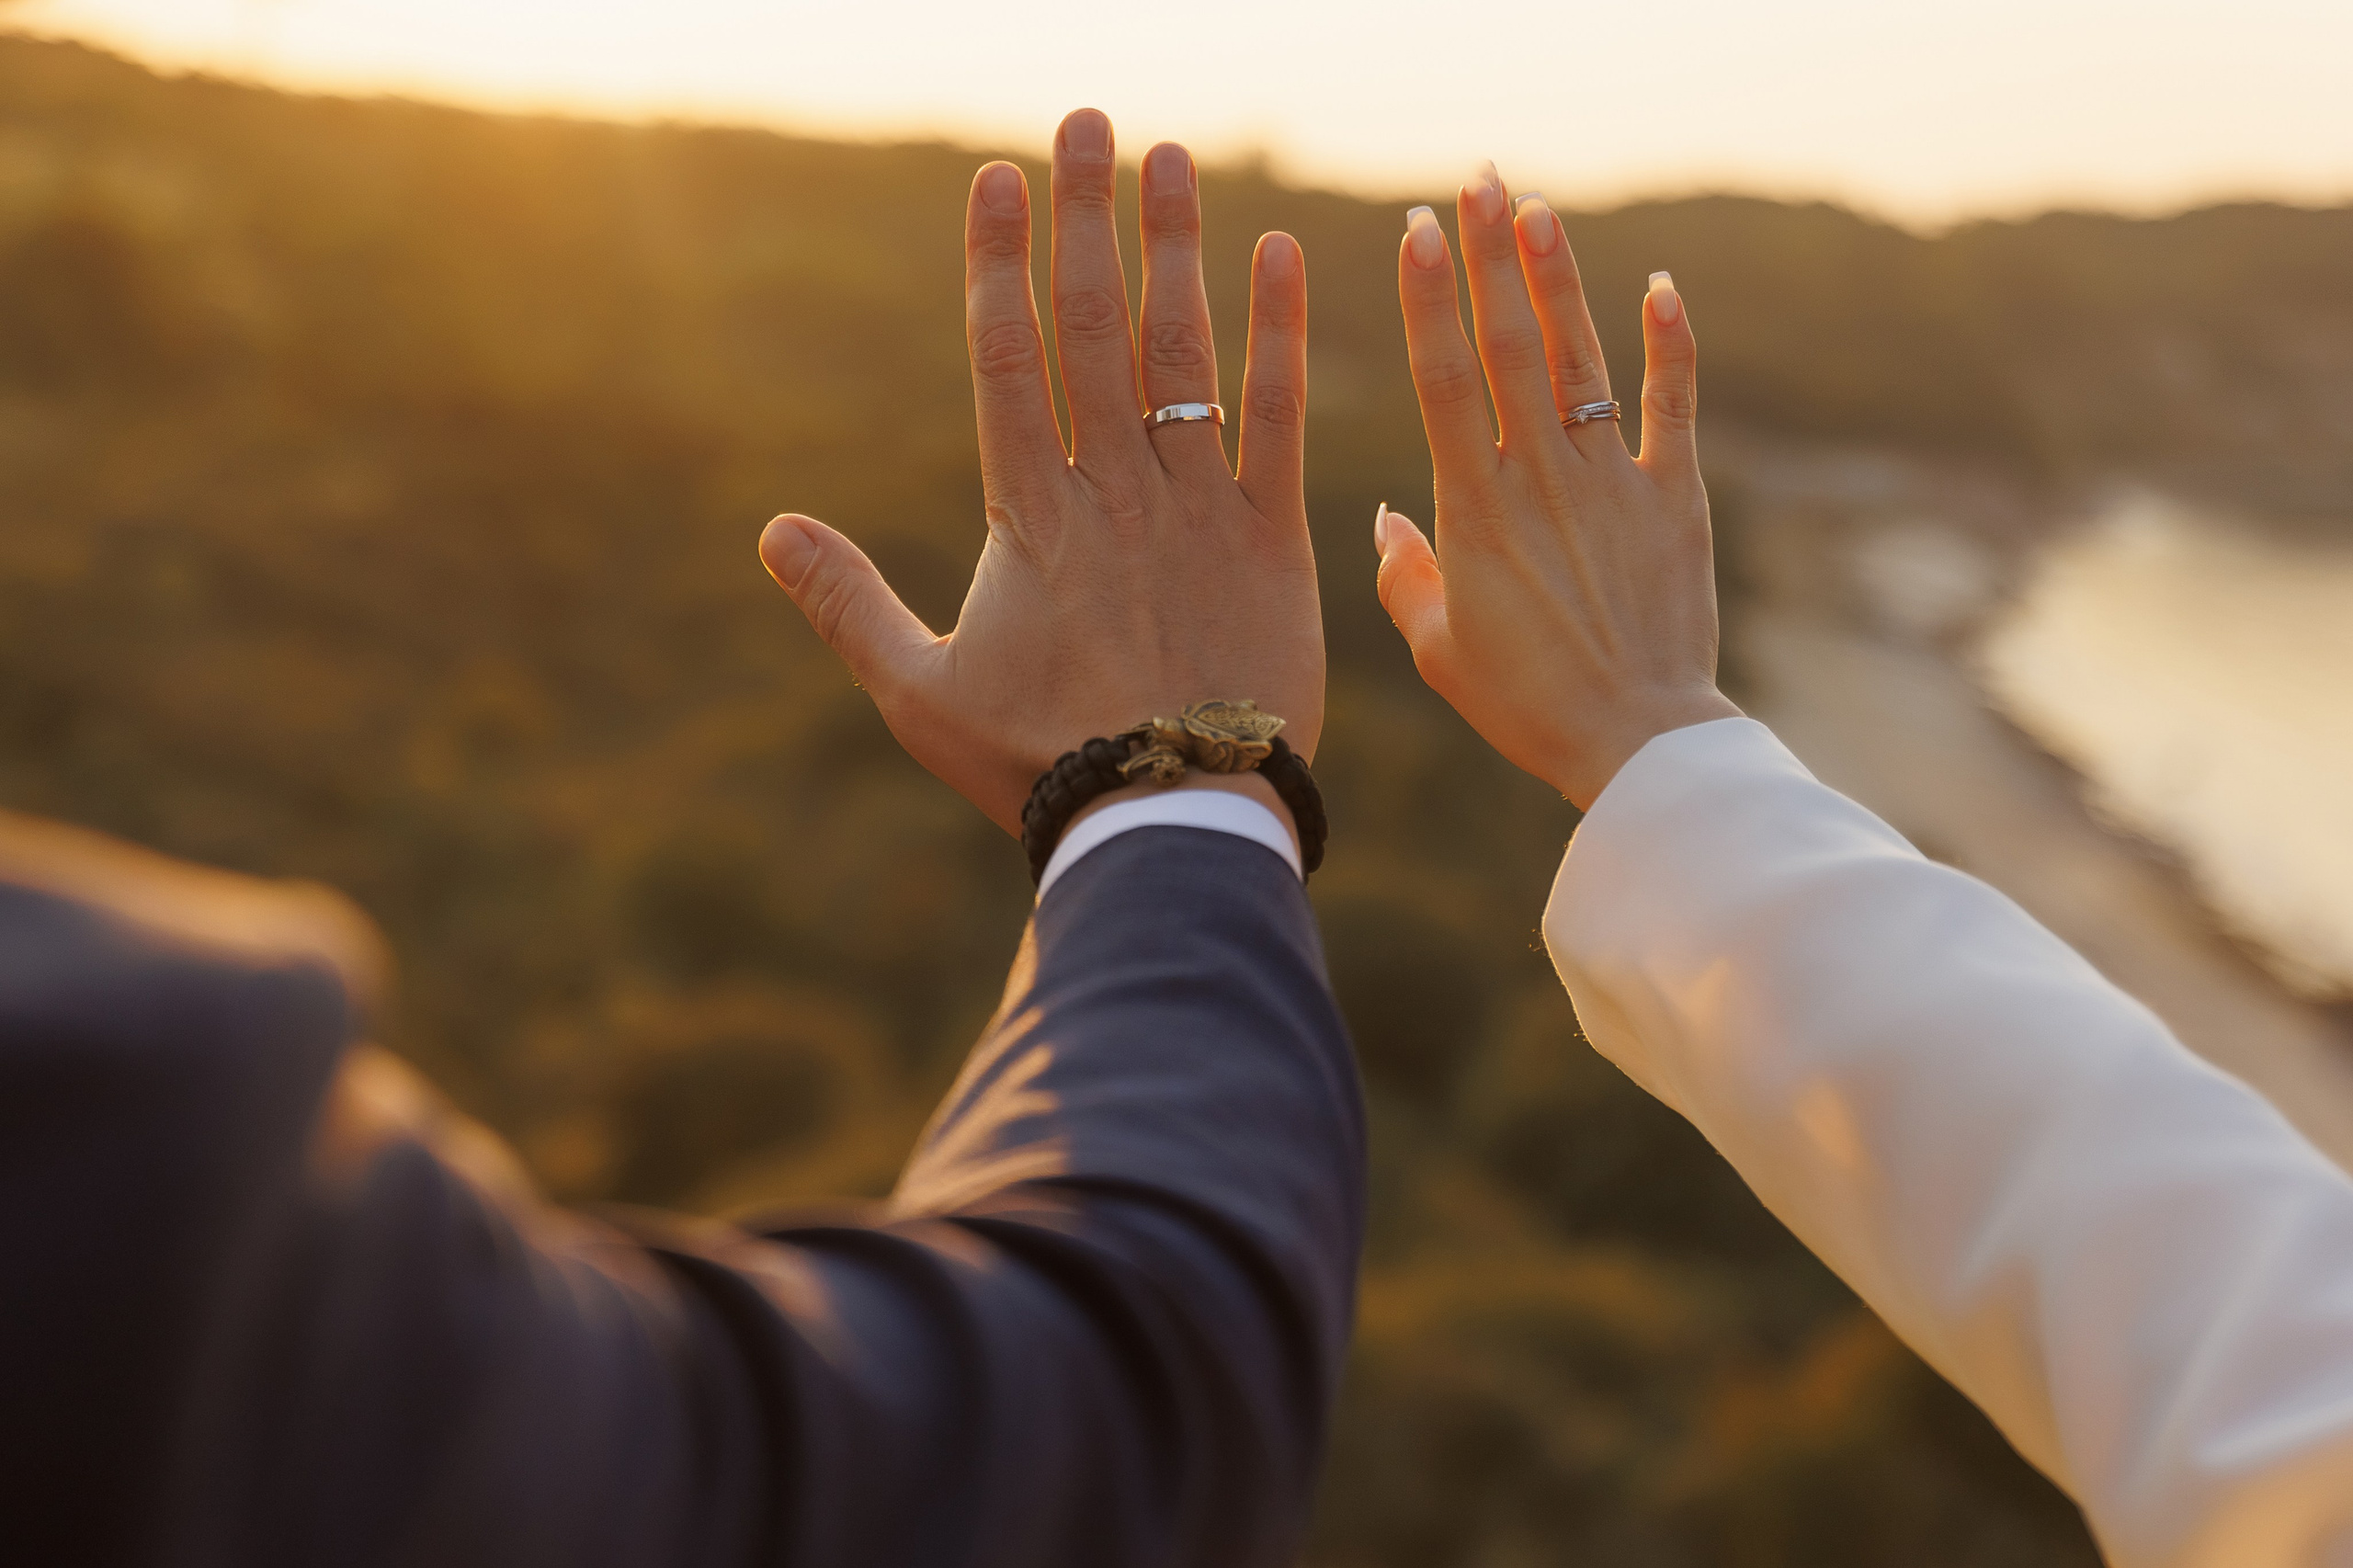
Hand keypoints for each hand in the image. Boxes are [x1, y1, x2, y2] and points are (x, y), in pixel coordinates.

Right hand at [759, 109, 1323, 835]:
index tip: (1003, 179)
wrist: (1171, 816)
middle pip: (1093, 326)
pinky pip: (1277, 420)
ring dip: (1176, 248)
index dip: (1002, 262)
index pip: (1008, 358)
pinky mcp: (1272, 539)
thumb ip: (847, 604)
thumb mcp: (918, 693)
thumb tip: (771, 533)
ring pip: (1183, 352)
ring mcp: (1197, 506)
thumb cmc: (1038, 763)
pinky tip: (1283, 257)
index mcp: (1029, 513)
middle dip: (1086, 217)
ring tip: (1172, 157)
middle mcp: (1113, 487)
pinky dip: (1280, 337)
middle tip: (1088, 120)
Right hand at [1374, 165, 1737, 809]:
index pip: (1443, 379)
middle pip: (1509, 345)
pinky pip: (1672, 405)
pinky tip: (1660, 286)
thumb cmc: (1526, 706)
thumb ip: (1408, 576)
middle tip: (1475, 180)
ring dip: (1557, 278)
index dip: (1429, 297)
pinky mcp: (1675, 498)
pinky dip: (1669, 343)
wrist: (1639, 742)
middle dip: (1489, 255)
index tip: (1416, 230)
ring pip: (1580, 359)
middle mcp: (1542, 478)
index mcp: (1475, 511)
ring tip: (1536, 207)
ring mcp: (1613, 482)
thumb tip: (1393, 515)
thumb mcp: (1442, 650)